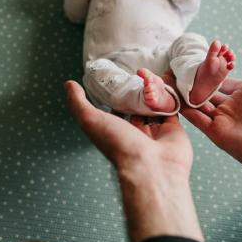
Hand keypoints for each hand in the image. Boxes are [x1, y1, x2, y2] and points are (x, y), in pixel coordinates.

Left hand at [65, 80, 191, 176]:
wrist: (151, 167)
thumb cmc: (119, 147)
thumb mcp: (90, 120)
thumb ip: (78, 102)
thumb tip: (68, 84)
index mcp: (115, 131)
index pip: (114, 109)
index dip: (116, 94)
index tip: (118, 78)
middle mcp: (134, 132)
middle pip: (136, 106)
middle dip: (137, 91)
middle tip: (136, 74)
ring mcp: (155, 131)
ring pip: (154, 105)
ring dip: (153, 91)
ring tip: (150, 75)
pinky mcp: (173, 130)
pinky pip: (171, 109)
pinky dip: (170, 97)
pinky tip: (166, 84)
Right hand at [181, 29, 241, 182]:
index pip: (222, 79)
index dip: (211, 69)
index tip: (197, 57)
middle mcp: (234, 106)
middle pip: (207, 90)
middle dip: (193, 80)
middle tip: (174, 67)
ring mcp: (226, 120)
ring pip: (198, 104)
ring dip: (184, 93)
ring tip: (166, 79)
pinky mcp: (219, 134)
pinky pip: (197, 119)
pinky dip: (185, 109)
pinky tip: (174, 97)